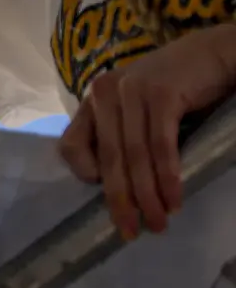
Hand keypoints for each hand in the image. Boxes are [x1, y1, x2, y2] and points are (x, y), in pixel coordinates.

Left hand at [59, 22, 235, 238]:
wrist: (214, 55)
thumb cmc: (176, 90)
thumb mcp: (138, 111)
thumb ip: (122, 135)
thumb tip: (114, 184)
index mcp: (95, 99)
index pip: (72, 143)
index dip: (84, 175)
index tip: (108, 197)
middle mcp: (105, 93)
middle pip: (107, 156)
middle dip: (119, 198)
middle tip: (131, 231)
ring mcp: (131, 91)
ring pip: (134, 155)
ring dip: (147, 195)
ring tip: (159, 223)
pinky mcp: (160, 94)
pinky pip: (160, 145)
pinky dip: (167, 176)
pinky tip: (174, 199)